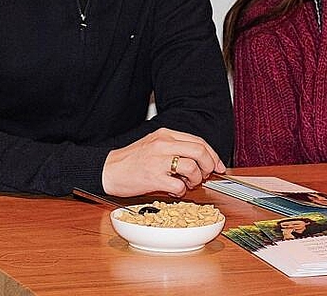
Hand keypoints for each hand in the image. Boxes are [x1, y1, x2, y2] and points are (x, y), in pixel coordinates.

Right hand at [101, 127, 225, 196]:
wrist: (108, 170)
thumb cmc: (132, 160)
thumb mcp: (154, 144)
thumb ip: (175, 147)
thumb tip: (200, 159)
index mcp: (165, 134)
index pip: (198, 141)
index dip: (212, 155)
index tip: (218, 165)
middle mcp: (163, 144)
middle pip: (199, 151)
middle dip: (209, 165)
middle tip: (206, 175)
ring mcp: (158, 161)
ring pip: (192, 167)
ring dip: (195, 179)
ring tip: (188, 184)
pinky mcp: (153, 178)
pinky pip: (178, 186)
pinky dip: (181, 191)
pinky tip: (175, 191)